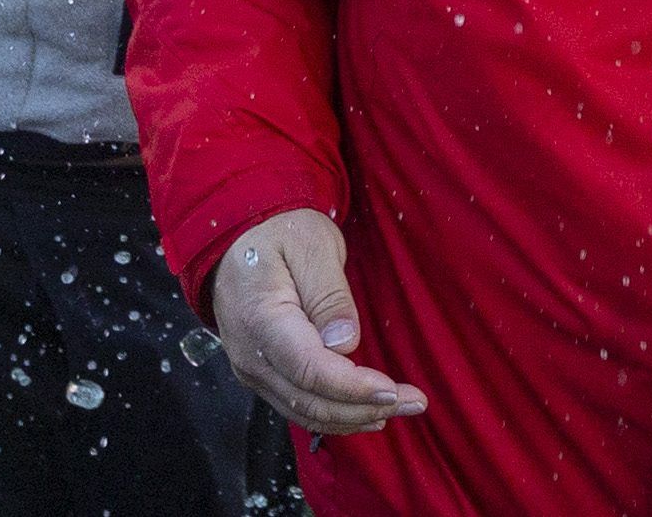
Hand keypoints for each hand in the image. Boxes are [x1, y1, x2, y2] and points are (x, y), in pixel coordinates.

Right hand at [210, 209, 427, 435]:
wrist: (236, 241)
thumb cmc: (279, 233)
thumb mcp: (312, 246)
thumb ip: (329, 294)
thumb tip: (346, 343)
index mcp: (260, 320)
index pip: (309, 368)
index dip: (352, 387)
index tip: (392, 390)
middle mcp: (250, 356)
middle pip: (309, 400)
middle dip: (364, 409)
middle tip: (415, 402)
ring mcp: (252, 369)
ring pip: (304, 411)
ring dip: (354, 418)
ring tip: (401, 410)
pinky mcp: (262, 373)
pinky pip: (298, 405)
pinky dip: (334, 414)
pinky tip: (366, 413)